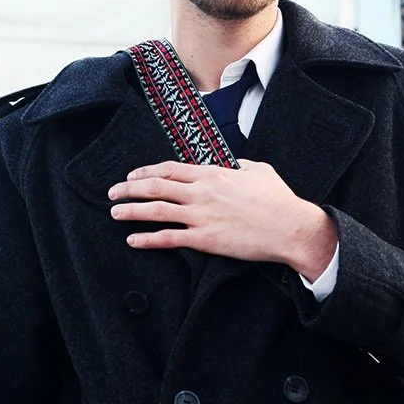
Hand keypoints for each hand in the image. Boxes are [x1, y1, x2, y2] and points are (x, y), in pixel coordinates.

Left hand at [107, 159, 336, 276]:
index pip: (170, 169)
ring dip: (131, 211)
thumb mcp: (259, 170)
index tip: (133, 175)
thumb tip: (232, 163)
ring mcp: (201, 216)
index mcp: (213, 173)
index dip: (146, 171)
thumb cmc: (279, 200)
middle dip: (129, 188)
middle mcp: (201, 192)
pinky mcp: (205, 239)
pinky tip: (132, 241)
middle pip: (155, 186)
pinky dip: (147, 240)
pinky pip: (168, 238)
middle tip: (113, 192)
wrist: (290, 227)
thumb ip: (240, 165)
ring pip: (155, 210)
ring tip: (114, 212)